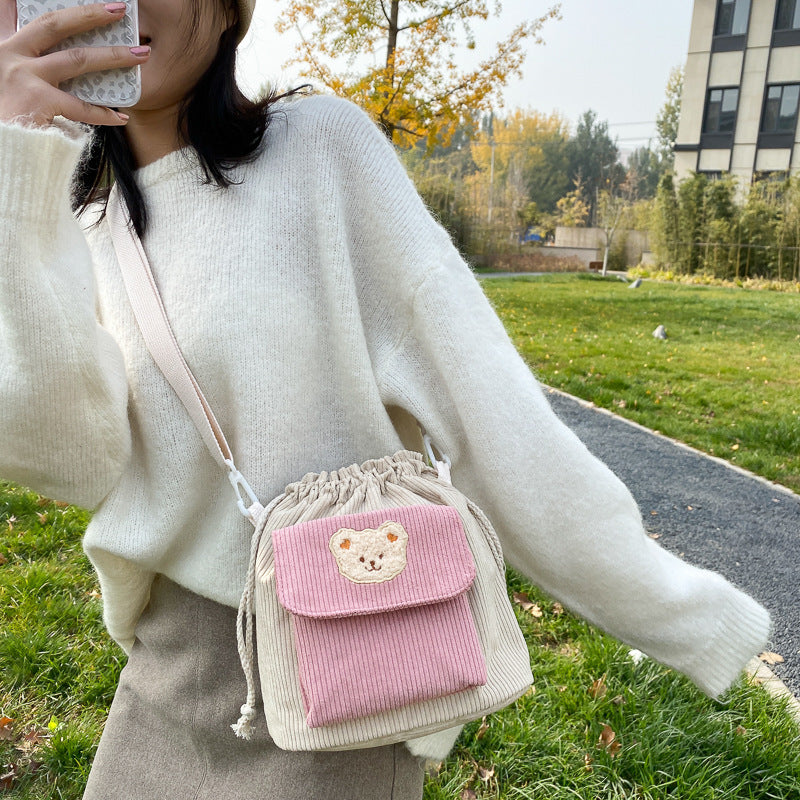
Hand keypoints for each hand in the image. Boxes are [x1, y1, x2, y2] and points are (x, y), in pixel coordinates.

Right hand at [0, 1, 148, 128]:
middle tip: (118, 9)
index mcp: (3, 48)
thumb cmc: (5, 118)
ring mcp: (23, 76)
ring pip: (77, 59)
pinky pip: (80, 107)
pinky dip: (103, 114)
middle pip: (55, 25)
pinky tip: (121, 117)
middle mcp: (10, 55)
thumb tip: (52, 61)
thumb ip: (23, 64)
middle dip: (90, 14)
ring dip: (113, 56)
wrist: (1, 146)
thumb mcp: (6, 81)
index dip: (42, 4)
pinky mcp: (37, 101)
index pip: (20, 15)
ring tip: (140, 54)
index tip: (77, 0)